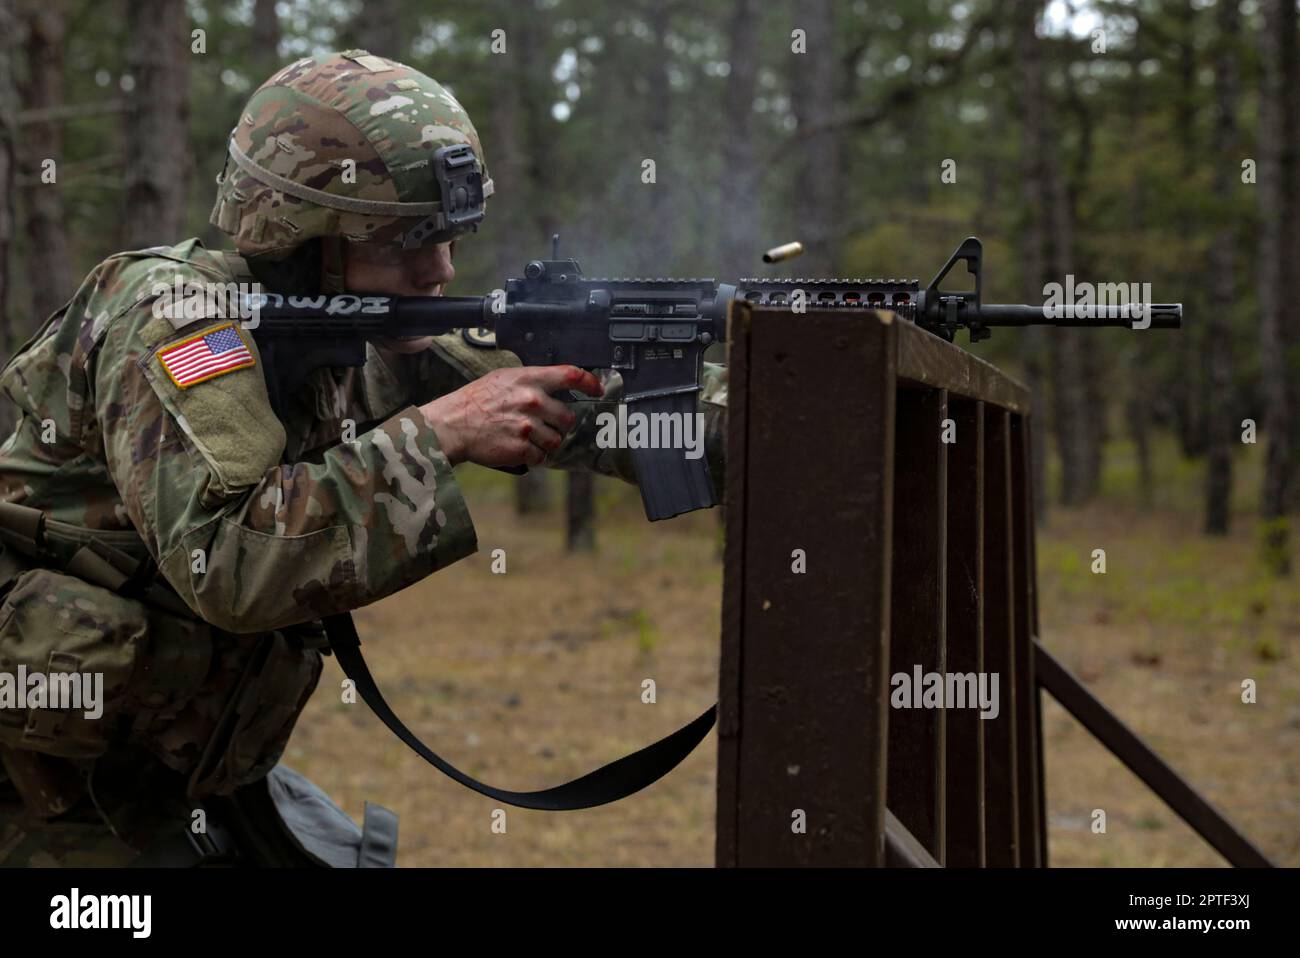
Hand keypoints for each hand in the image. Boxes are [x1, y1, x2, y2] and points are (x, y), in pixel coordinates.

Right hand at [420, 366, 602, 466]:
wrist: (452, 425)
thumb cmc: (475, 402)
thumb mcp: (502, 379)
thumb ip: (530, 381)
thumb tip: (556, 383)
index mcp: (528, 380)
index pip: (570, 375)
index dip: (589, 382)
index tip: (597, 389)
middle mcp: (531, 401)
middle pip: (567, 417)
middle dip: (558, 424)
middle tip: (541, 424)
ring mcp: (527, 426)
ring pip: (556, 440)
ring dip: (546, 442)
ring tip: (526, 437)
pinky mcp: (521, 448)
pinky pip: (541, 457)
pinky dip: (533, 456)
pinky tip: (519, 448)